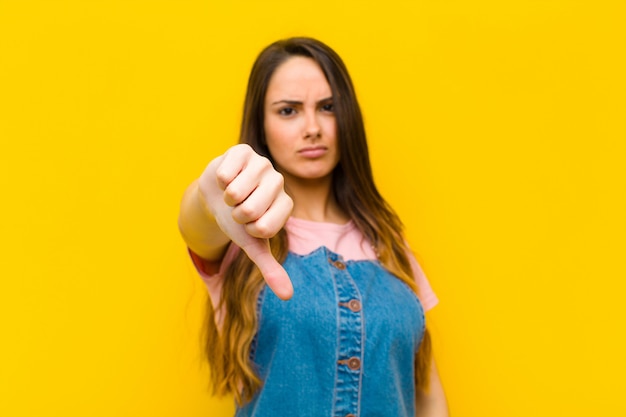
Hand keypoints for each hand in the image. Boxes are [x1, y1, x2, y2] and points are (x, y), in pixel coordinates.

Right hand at [198, 144, 293, 299]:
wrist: (216, 195)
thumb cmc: (238, 221)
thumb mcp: (253, 245)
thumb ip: (270, 268)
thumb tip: (288, 296)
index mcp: (285, 205)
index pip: (264, 228)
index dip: (248, 230)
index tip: (248, 224)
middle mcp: (279, 181)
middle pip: (250, 210)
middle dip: (235, 215)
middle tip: (238, 208)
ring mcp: (262, 163)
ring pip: (235, 191)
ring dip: (225, 198)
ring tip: (231, 193)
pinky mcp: (243, 150)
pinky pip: (224, 173)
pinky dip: (218, 180)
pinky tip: (225, 177)